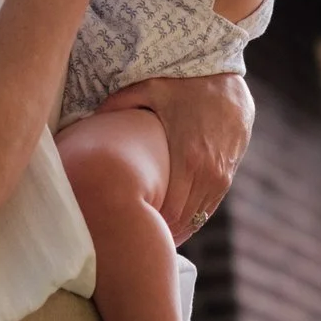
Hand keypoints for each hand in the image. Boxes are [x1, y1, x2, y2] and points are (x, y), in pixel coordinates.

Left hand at [99, 72, 253, 242]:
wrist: (226, 78)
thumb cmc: (183, 84)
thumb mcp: (148, 90)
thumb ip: (118, 106)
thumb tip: (91, 120)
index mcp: (188, 159)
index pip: (169, 210)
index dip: (152, 226)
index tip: (133, 232)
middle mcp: (208, 172)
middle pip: (184, 220)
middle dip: (163, 233)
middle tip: (141, 242)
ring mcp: (222, 175)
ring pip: (199, 216)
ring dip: (179, 229)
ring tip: (156, 239)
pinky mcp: (229, 173)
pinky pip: (211, 205)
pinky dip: (194, 216)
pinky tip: (176, 223)